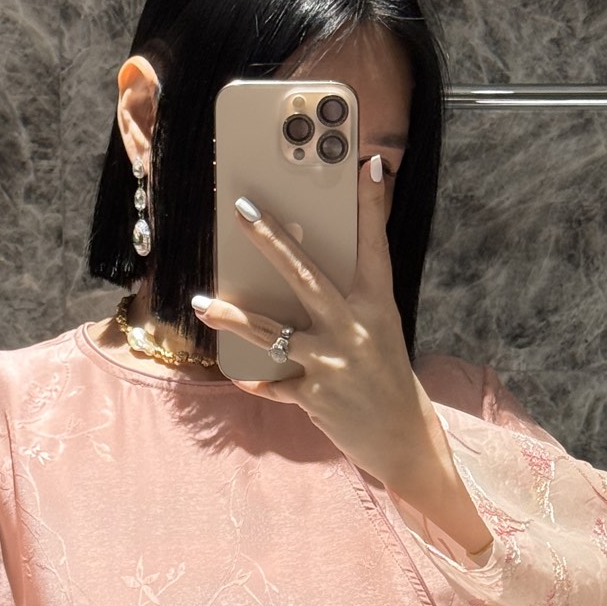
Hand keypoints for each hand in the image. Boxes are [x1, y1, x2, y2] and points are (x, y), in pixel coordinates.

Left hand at [192, 157, 492, 555]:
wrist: (404, 440)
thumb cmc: (387, 378)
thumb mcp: (382, 332)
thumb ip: (353, 299)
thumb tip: (313, 271)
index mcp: (379, 307)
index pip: (376, 246)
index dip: (372, 205)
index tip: (368, 164)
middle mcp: (356, 329)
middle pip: (306, 276)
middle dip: (271, 240)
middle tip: (242, 211)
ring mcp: (334, 363)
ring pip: (273, 331)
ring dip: (234, 318)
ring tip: (202, 305)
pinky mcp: (315, 396)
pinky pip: (275, 382)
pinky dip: (260, 381)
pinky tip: (244, 379)